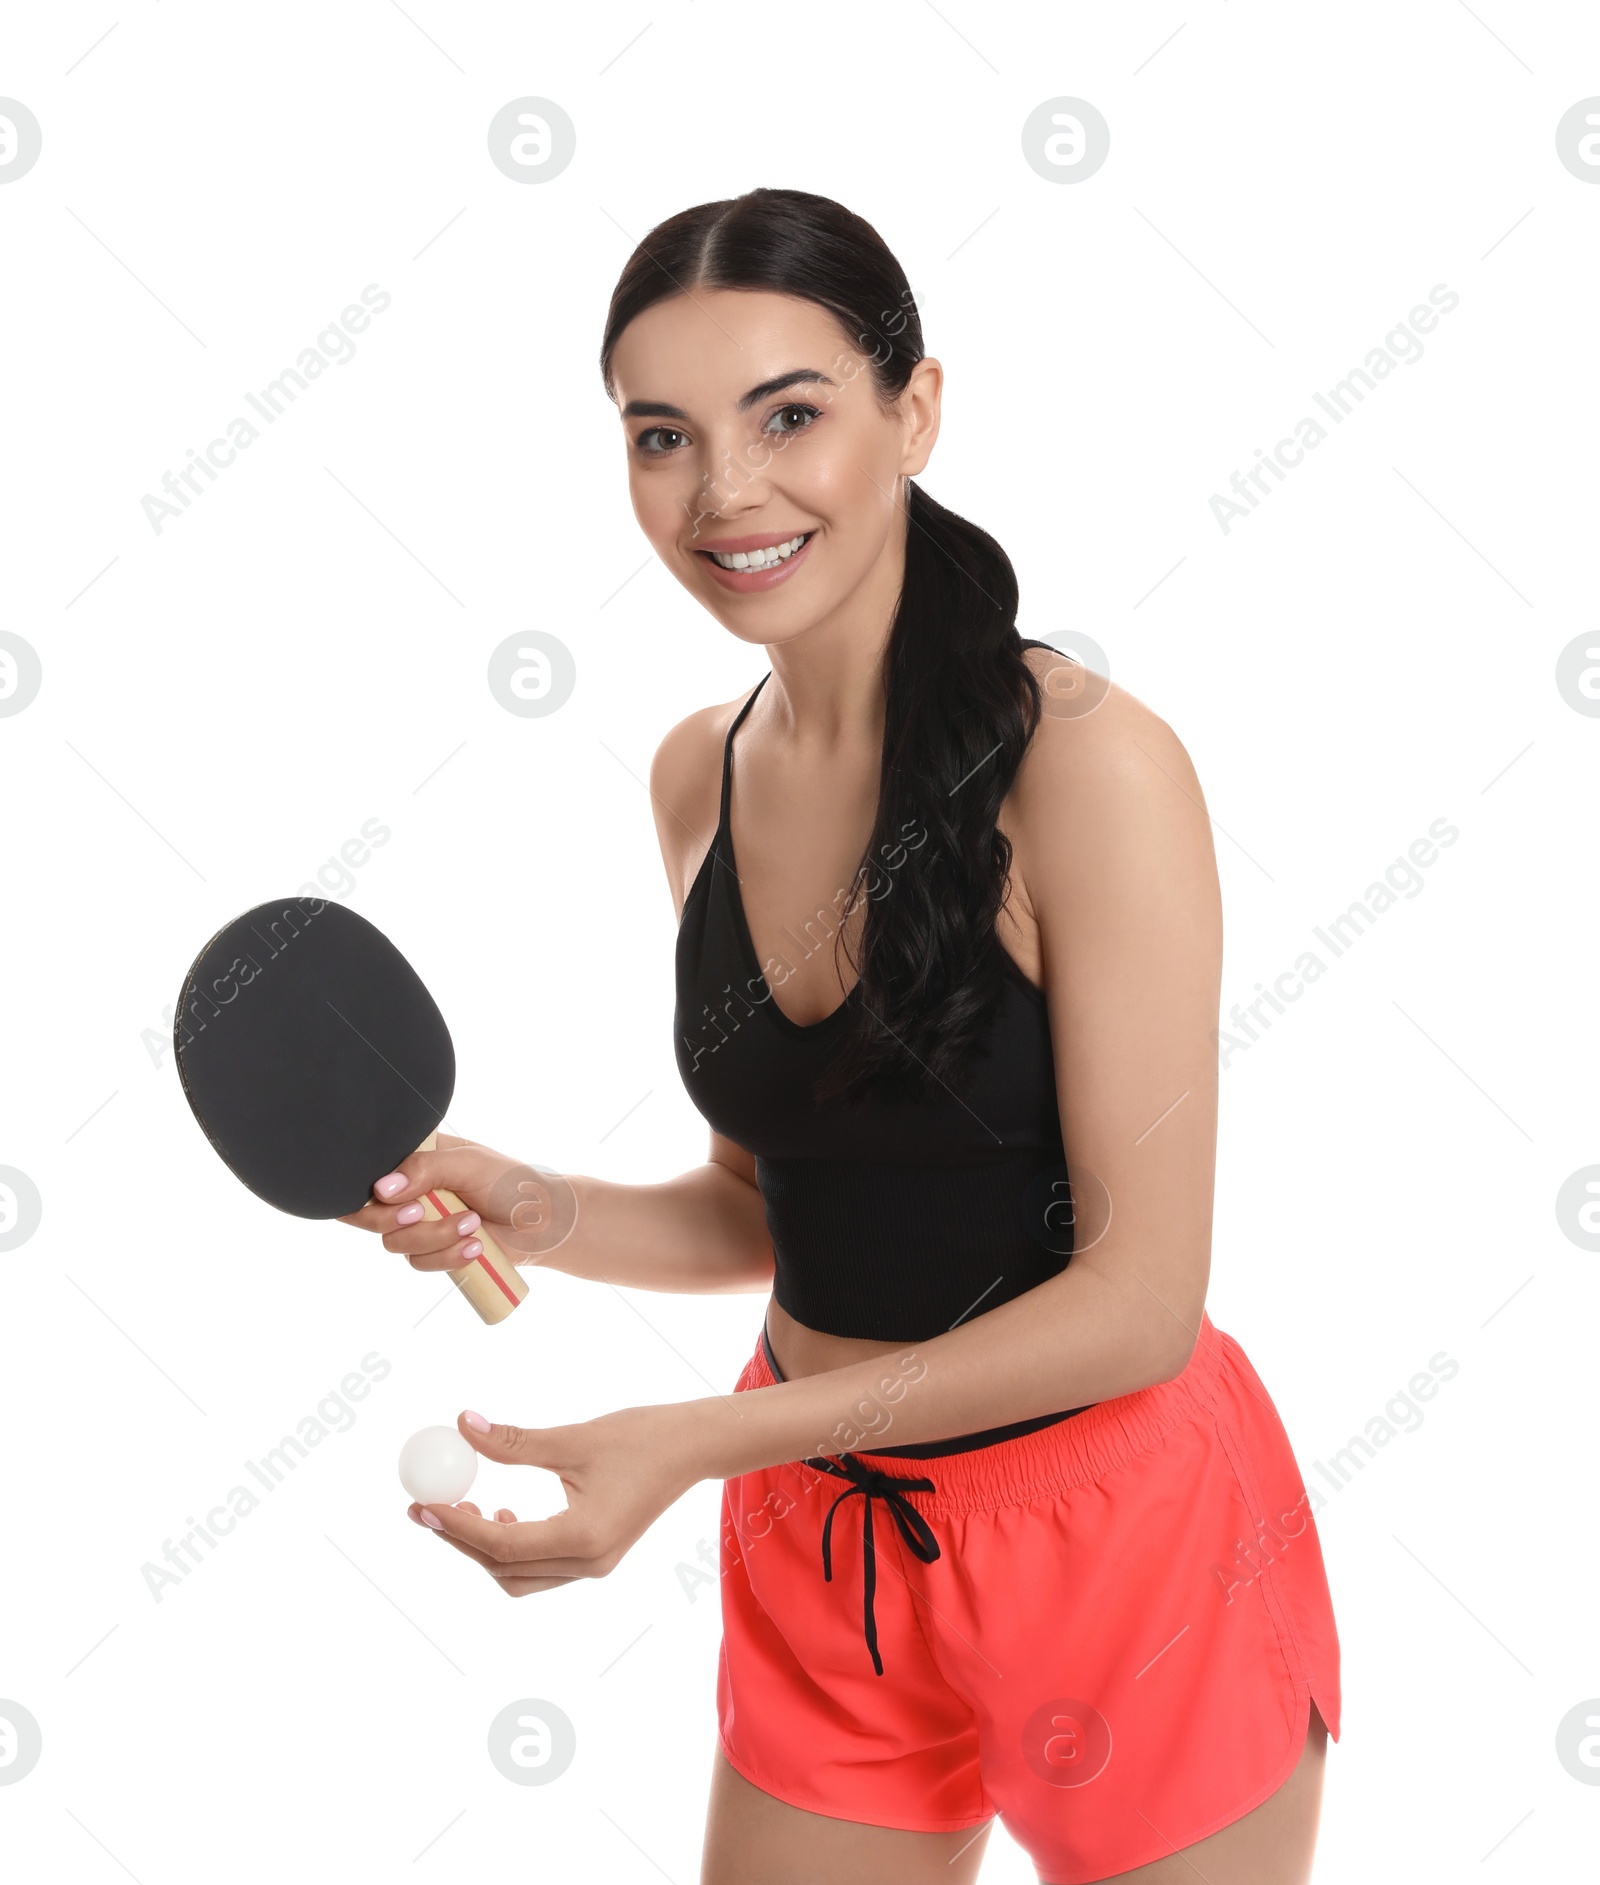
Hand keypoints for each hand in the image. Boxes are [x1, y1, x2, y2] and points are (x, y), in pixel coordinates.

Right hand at [337, 1133, 575, 1272]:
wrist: (543, 1223)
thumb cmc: (511, 1183)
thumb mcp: (469, 1164)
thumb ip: (424, 1168)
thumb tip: (381, 1188)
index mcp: (415, 1160)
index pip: (370, 1173)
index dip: (370, 1190)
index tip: (396, 1194)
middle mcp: (411, 1192)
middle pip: (368, 1214)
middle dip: (393, 1219)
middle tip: (422, 1213)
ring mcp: (421, 1224)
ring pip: (395, 1242)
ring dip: (434, 1237)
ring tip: (473, 1224)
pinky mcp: (434, 1252)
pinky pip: (419, 1263)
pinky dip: (446, 1257)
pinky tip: (475, 1246)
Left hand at [406, 1405, 707, 1595]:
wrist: (692, 1449)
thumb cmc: (641, 1438)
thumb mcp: (573, 1438)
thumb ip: (514, 1441)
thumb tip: (462, 1425)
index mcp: (583, 1539)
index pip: (499, 1544)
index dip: (453, 1525)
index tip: (420, 1504)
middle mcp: (588, 1564)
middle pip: (503, 1568)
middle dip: (459, 1541)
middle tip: (426, 1507)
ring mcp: (594, 1566)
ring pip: (518, 1576)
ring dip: (483, 1549)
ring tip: (463, 1509)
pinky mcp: (596, 1558)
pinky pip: (539, 1567)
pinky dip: (511, 1548)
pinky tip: (501, 1513)